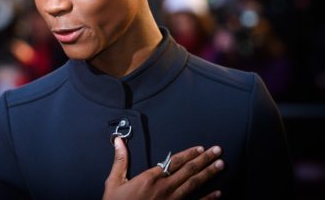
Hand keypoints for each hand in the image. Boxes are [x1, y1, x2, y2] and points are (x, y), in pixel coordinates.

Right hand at [103, 137, 223, 199]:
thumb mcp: (114, 183)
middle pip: (189, 170)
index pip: (174, 161)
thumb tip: (119, 141)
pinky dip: (208, 199)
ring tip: (221, 165)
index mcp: (151, 178)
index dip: (189, 153)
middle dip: (205, 159)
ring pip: (194, 184)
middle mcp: (165, 188)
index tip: (200, 148)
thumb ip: (120, 160)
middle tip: (218, 150)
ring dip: (209, 173)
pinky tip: (218, 194)